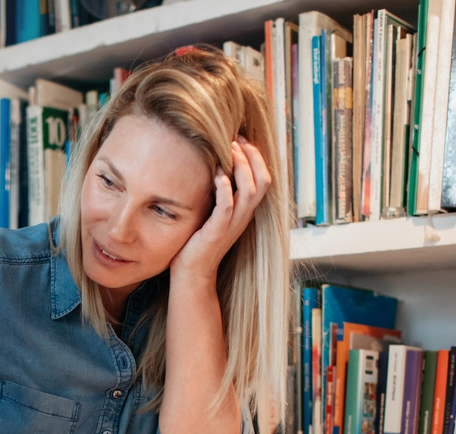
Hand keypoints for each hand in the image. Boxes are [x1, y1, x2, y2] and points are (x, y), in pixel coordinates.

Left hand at [169, 136, 270, 281]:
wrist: (192, 272)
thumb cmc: (198, 241)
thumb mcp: (213, 213)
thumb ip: (219, 193)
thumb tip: (213, 167)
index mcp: (245, 210)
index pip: (263, 178)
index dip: (256, 157)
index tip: (241, 139)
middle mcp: (244, 216)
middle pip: (263, 180)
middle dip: (252, 156)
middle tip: (237, 139)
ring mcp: (232, 224)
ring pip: (249, 190)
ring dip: (241, 166)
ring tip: (229, 149)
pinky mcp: (217, 231)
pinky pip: (227, 206)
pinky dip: (225, 188)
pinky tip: (217, 173)